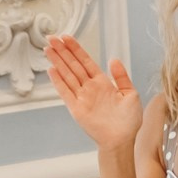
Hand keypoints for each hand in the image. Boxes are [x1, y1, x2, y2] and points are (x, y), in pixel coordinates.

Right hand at [44, 35, 143, 149]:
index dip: (76, 49)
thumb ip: (121, 77)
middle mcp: (90, 88)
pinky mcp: (76, 108)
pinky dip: (58, 81)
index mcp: (103, 83)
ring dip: (57, 62)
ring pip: (67, 75)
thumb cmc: (128, 120)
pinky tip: (51, 69)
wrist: (122, 139)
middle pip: (73, 65)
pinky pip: (65, 92)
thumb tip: (113, 59)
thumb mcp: (130, 94)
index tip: (66, 37)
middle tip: (51, 37)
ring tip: (47, 48)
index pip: (86, 61)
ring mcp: (82, 97)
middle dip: (62, 51)